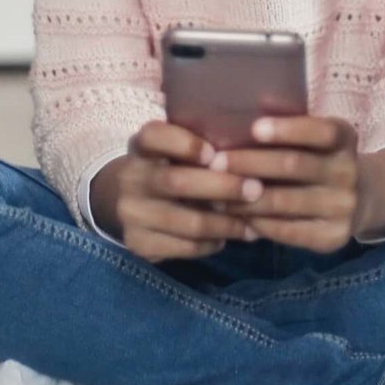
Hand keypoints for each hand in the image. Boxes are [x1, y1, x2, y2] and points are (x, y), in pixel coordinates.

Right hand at [112, 119, 265, 264]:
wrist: (128, 205)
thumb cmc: (168, 170)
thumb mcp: (174, 152)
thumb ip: (202, 150)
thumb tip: (250, 155)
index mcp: (141, 147)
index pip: (154, 137)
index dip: (184, 144)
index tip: (213, 153)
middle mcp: (131, 178)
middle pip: (176, 182)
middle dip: (222, 187)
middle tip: (256, 190)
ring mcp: (131, 213)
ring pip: (186, 221)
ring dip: (226, 224)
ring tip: (253, 225)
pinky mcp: (138, 244)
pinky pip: (184, 247)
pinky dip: (212, 244)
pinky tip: (227, 238)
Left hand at [204, 115, 361, 253]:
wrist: (358, 200)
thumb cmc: (317, 158)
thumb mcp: (313, 138)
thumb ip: (286, 129)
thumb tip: (236, 117)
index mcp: (345, 137)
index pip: (321, 131)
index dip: (288, 129)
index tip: (254, 128)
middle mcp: (348, 171)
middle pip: (294, 165)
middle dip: (250, 163)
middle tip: (215, 163)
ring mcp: (343, 207)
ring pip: (285, 201)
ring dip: (244, 197)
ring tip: (215, 193)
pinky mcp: (333, 237)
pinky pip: (287, 230)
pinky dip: (257, 222)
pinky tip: (235, 215)